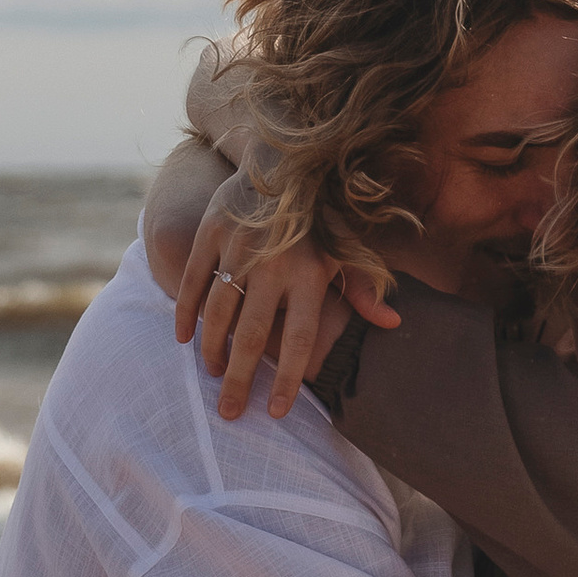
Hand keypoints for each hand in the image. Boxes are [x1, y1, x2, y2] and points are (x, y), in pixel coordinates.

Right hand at [175, 189, 397, 421]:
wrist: (283, 162)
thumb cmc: (318, 220)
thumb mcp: (346, 251)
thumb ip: (364, 289)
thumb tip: (392, 323)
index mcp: (310, 274)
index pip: (302, 339)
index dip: (290, 379)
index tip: (276, 412)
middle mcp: (274, 264)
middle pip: (255, 336)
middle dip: (242, 380)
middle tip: (231, 414)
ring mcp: (238, 248)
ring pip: (219, 313)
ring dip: (214, 350)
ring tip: (215, 375)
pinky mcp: (211, 233)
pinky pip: (192, 282)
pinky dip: (185, 314)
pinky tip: (185, 340)